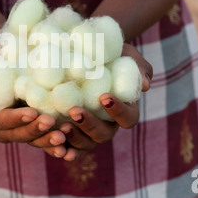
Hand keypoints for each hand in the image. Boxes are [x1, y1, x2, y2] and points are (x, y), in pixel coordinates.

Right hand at [0, 46, 67, 153]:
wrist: (10, 62)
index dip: (15, 119)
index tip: (32, 112)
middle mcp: (4, 128)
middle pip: (17, 135)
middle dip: (34, 131)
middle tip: (50, 122)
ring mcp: (21, 130)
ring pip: (33, 141)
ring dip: (47, 141)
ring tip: (63, 136)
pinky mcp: (37, 129)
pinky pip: (45, 141)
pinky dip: (56, 146)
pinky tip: (68, 148)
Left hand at [57, 43, 152, 160]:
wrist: (85, 50)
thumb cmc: (112, 55)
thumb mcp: (127, 55)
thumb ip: (139, 67)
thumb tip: (145, 85)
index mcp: (124, 110)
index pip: (128, 118)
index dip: (118, 111)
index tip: (104, 97)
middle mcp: (107, 124)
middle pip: (103, 135)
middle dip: (90, 125)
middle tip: (75, 111)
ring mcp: (88, 130)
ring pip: (85, 143)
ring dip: (74, 137)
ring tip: (61, 125)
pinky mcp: (69, 129)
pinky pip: (66, 145)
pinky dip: (60, 147)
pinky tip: (53, 140)